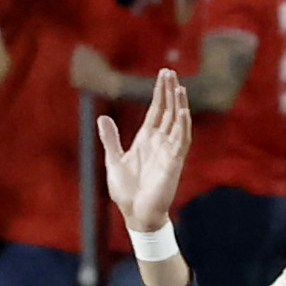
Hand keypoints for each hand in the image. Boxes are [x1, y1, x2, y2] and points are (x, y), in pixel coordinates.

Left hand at [95, 70, 194, 246]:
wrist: (135, 214)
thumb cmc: (126, 191)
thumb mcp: (113, 160)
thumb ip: (110, 139)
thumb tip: (102, 118)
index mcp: (146, 139)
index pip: (157, 110)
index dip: (160, 92)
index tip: (164, 75)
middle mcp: (160, 142)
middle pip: (168, 111)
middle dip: (170, 91)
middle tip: (171, 71)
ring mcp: (168, 151)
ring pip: (178, 122)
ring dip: (179, 104)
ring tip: (180, 86)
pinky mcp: (174, 162)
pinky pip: (182, 141)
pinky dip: (183, 126)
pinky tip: (183, 111)